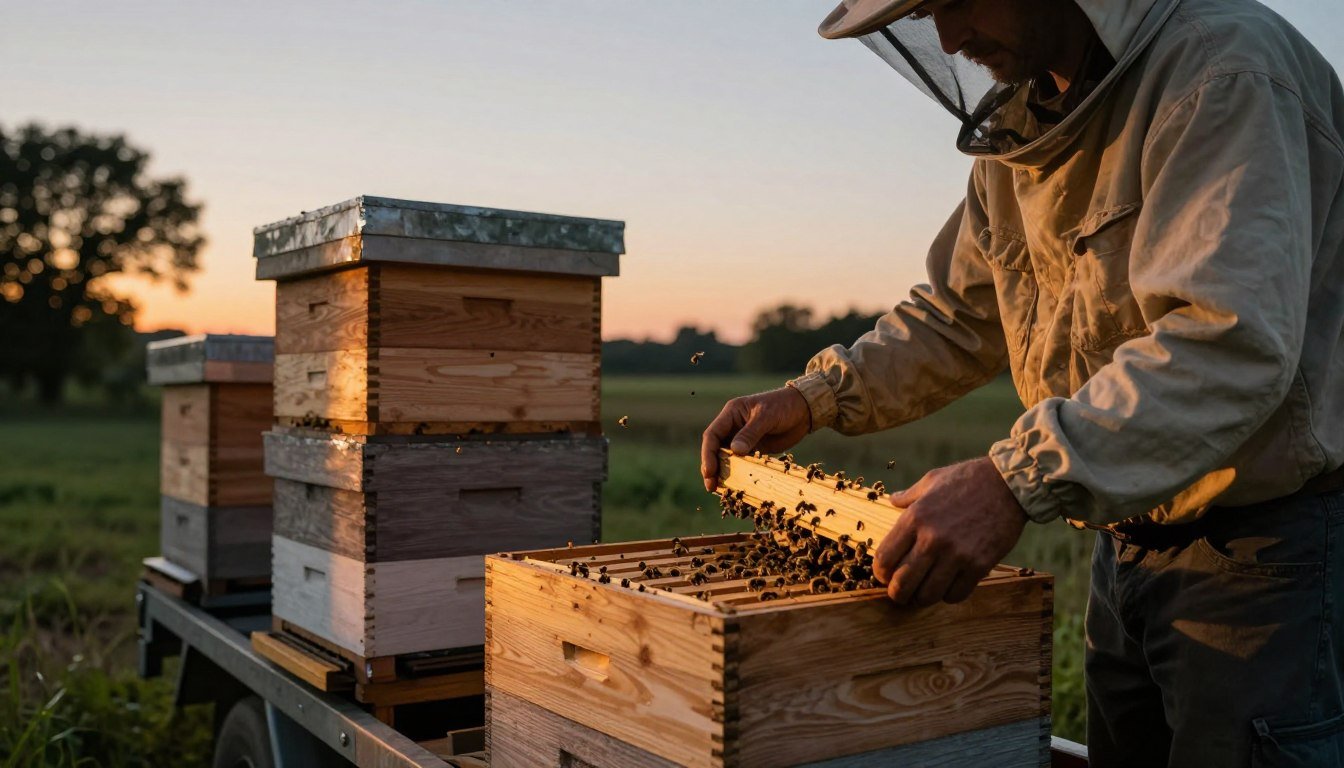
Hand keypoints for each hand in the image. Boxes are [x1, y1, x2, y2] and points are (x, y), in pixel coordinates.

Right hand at [700, 387, 811, 490]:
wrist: (804, 410)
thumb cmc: (784, 406)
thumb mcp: (766, 416)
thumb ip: (750, 433)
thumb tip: (735, 450)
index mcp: (731, 414)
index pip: (712, 435)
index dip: (708, 454)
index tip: (709, 471)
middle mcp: (733, 427)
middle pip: (716, 449)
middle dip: (712, 467)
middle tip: (711, 486)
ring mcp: (742, 439)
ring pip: (727, 458)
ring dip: (723, 472)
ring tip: (719, 489)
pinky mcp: (754, 449)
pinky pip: (742, 463)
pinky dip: (738, 474)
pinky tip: (736, 485)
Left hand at [874, 457, 1027, 605]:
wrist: (1009, 483)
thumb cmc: (968, 479)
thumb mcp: (932, 480)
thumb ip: (909, 496)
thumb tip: (893, 500)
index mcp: (915, 517)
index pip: (885, 558)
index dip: (880, 573)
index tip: (885, 575)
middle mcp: (932, 539)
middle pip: (902, 583)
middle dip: (897, 593)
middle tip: (900, 594)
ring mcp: (957, 554)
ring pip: (928, 595)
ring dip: (923, 598)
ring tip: (924, 593)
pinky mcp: (979, 564)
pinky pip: (956, 595)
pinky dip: (949, 596)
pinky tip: (949, 586)